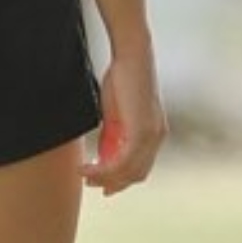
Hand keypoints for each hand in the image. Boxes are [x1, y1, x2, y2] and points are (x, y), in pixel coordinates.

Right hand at [85, 54, 166, 194]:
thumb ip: (113, 136)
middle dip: (112, 183)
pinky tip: (86, 167)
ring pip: (128, 171)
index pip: (141, 168)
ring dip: (104, 178)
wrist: (131, 56)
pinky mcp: (143, 131)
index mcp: (155, 133)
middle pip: (137, 174)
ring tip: (84, 175)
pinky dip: (103, 169)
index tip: (101, 185)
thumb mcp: (115, 114)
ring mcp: (152, 135)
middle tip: (90, 184)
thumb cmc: (121, 80)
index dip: (121, 180)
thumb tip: (103, 158)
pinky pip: (122, 162)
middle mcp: (158, 137)